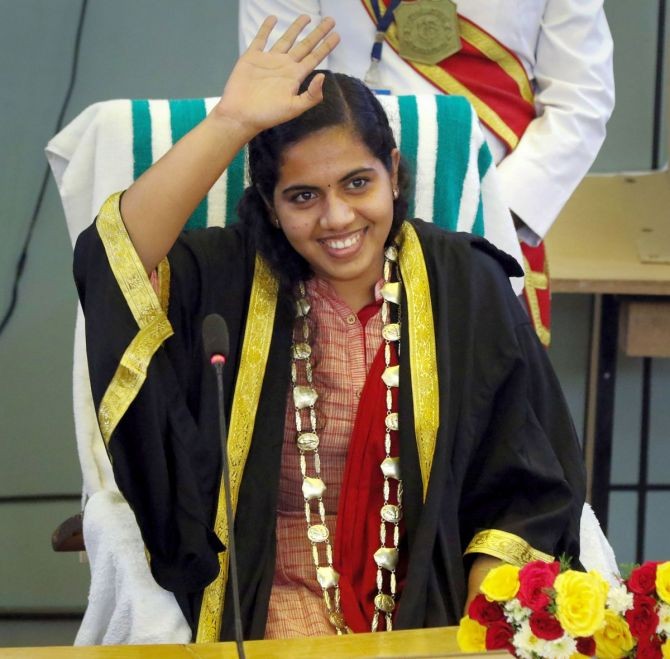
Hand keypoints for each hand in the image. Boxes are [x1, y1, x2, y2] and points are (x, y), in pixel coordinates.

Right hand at [214, 15, 339, 136]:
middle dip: (318, 33)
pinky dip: (266, 28)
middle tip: (330, 20)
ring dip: (296, 28)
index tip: (337, 35)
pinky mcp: (252, 57)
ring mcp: (269, 60)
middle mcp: (284, 66)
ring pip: (286, 39)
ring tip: (307, 17)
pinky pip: (261, 39)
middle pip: (305, 45)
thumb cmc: (268, 115)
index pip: (315, 58)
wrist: (241, 115)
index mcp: (295, 77)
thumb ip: (311, 95)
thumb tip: (323, 76)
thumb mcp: (294, 108)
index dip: (326, 46)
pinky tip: (273, 18)